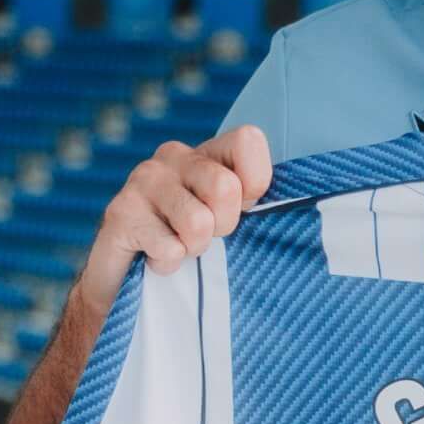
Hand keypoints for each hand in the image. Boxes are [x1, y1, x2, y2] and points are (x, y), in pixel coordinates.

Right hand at [78, 125, 272, 305]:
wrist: (124, 281)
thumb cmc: (189, 247)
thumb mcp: (228, 220)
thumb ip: (254, 203)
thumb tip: (302, 205)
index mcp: (208, 153)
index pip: (248, 141)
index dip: (254, 184)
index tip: (241, 209)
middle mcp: (174, 156)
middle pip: (226, 187)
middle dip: (223, 226)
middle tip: (206, 236)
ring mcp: (144, 180)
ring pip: (198, 223)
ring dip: (194, 249)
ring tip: (179, 247)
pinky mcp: (121, 212)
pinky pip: (169, 249)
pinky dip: (168, 265)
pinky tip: (153, 258)